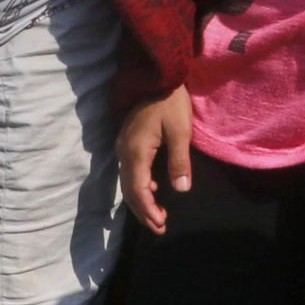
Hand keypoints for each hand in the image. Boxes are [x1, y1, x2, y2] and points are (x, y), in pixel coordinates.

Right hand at [117, 85, 195, 236]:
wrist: (155, 76)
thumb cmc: (170, 102)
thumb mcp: (180, 131)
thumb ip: (179, 161)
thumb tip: (181, 190)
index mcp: (136, 152)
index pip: (138, 190)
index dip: (148, 210)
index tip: (161, 224)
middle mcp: (124, 152)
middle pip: (129, 190)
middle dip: (143, 211)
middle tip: (159, 228)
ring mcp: (123, 147)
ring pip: (127, 182)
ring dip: (141, 201)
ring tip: (157, 215)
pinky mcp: (127, 142)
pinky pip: (129, 171)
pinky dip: (139, 186)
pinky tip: (152, 190)